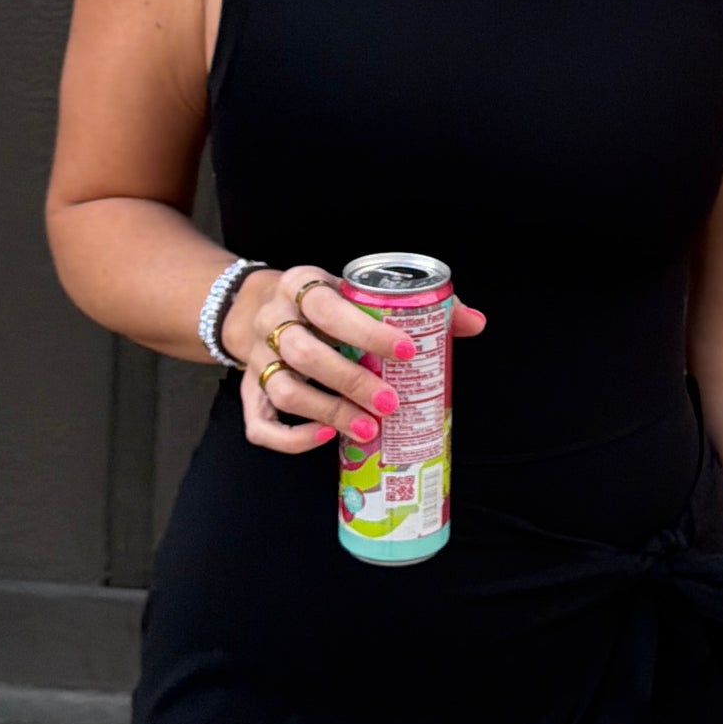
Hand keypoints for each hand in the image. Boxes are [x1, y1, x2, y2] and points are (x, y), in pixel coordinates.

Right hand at [225, 264, 485, 457]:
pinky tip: (325, 437)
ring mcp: (256, 359)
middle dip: (351, 382)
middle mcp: (272, 320)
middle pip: (304, 353)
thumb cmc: (325, 302)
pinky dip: (291, 438)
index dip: (367, 331)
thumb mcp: (356, 290)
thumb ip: (414, 305)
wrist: (256, 305)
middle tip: (391, 403)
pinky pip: (260, 422)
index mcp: (301, 285)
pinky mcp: (248, 391)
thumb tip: (475, 323)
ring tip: (369, 429)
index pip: (328, 307)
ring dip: (329, 412)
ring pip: (284, 391)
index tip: (406, 351)